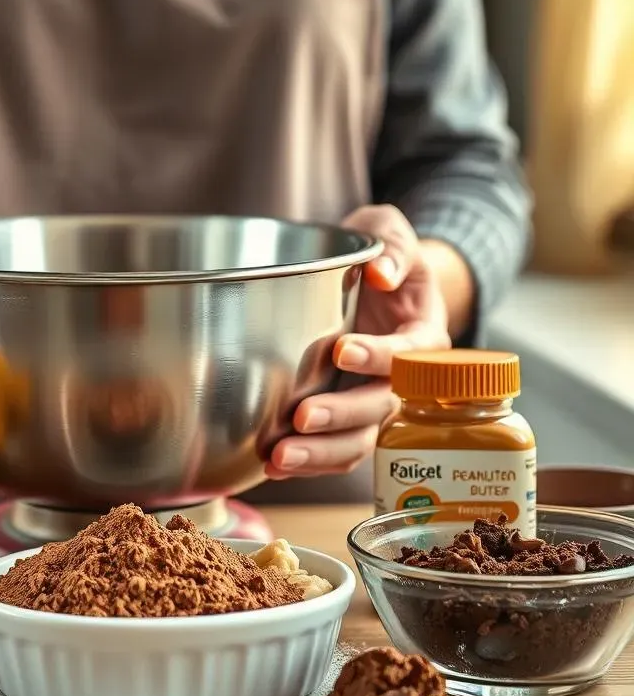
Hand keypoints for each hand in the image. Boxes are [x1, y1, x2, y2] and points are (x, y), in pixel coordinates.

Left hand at [266, 204, 451, 480]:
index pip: (410, 352)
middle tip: (302, 417)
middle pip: (383, 407)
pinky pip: (336, 449)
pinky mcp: (349, 417)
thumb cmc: (382, 255)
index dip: (379, 355)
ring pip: (360, 440)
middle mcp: (406, 378)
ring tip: (279, 458)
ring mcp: (376, 402)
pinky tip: (271, 465)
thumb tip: (382, 273)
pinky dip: (309, 461)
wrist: (375, 280)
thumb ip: (392, 244)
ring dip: (321, 453)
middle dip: (342, 415)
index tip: (340, 350)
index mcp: (424, 334)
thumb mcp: (390, 230)